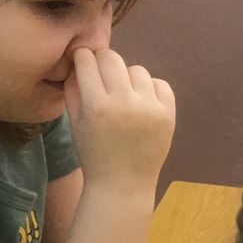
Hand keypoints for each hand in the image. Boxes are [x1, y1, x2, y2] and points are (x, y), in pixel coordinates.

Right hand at [65, 47, 175, 191]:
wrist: (123, 184)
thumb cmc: (94, 153)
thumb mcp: (74, 122)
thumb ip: (73, 89)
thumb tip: (79, 59)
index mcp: (97, 106)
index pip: (88, 61)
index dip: (83, 58)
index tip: (84, 61)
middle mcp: (125, 103)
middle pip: (113, 59)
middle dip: (104, 62)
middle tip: (103, 74)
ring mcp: (150, 108)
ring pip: (137, 70)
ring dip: (128, 78)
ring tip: (124, 95)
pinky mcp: (169, 114)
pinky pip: (160, 84)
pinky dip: (150, 89)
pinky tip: (142, 103)